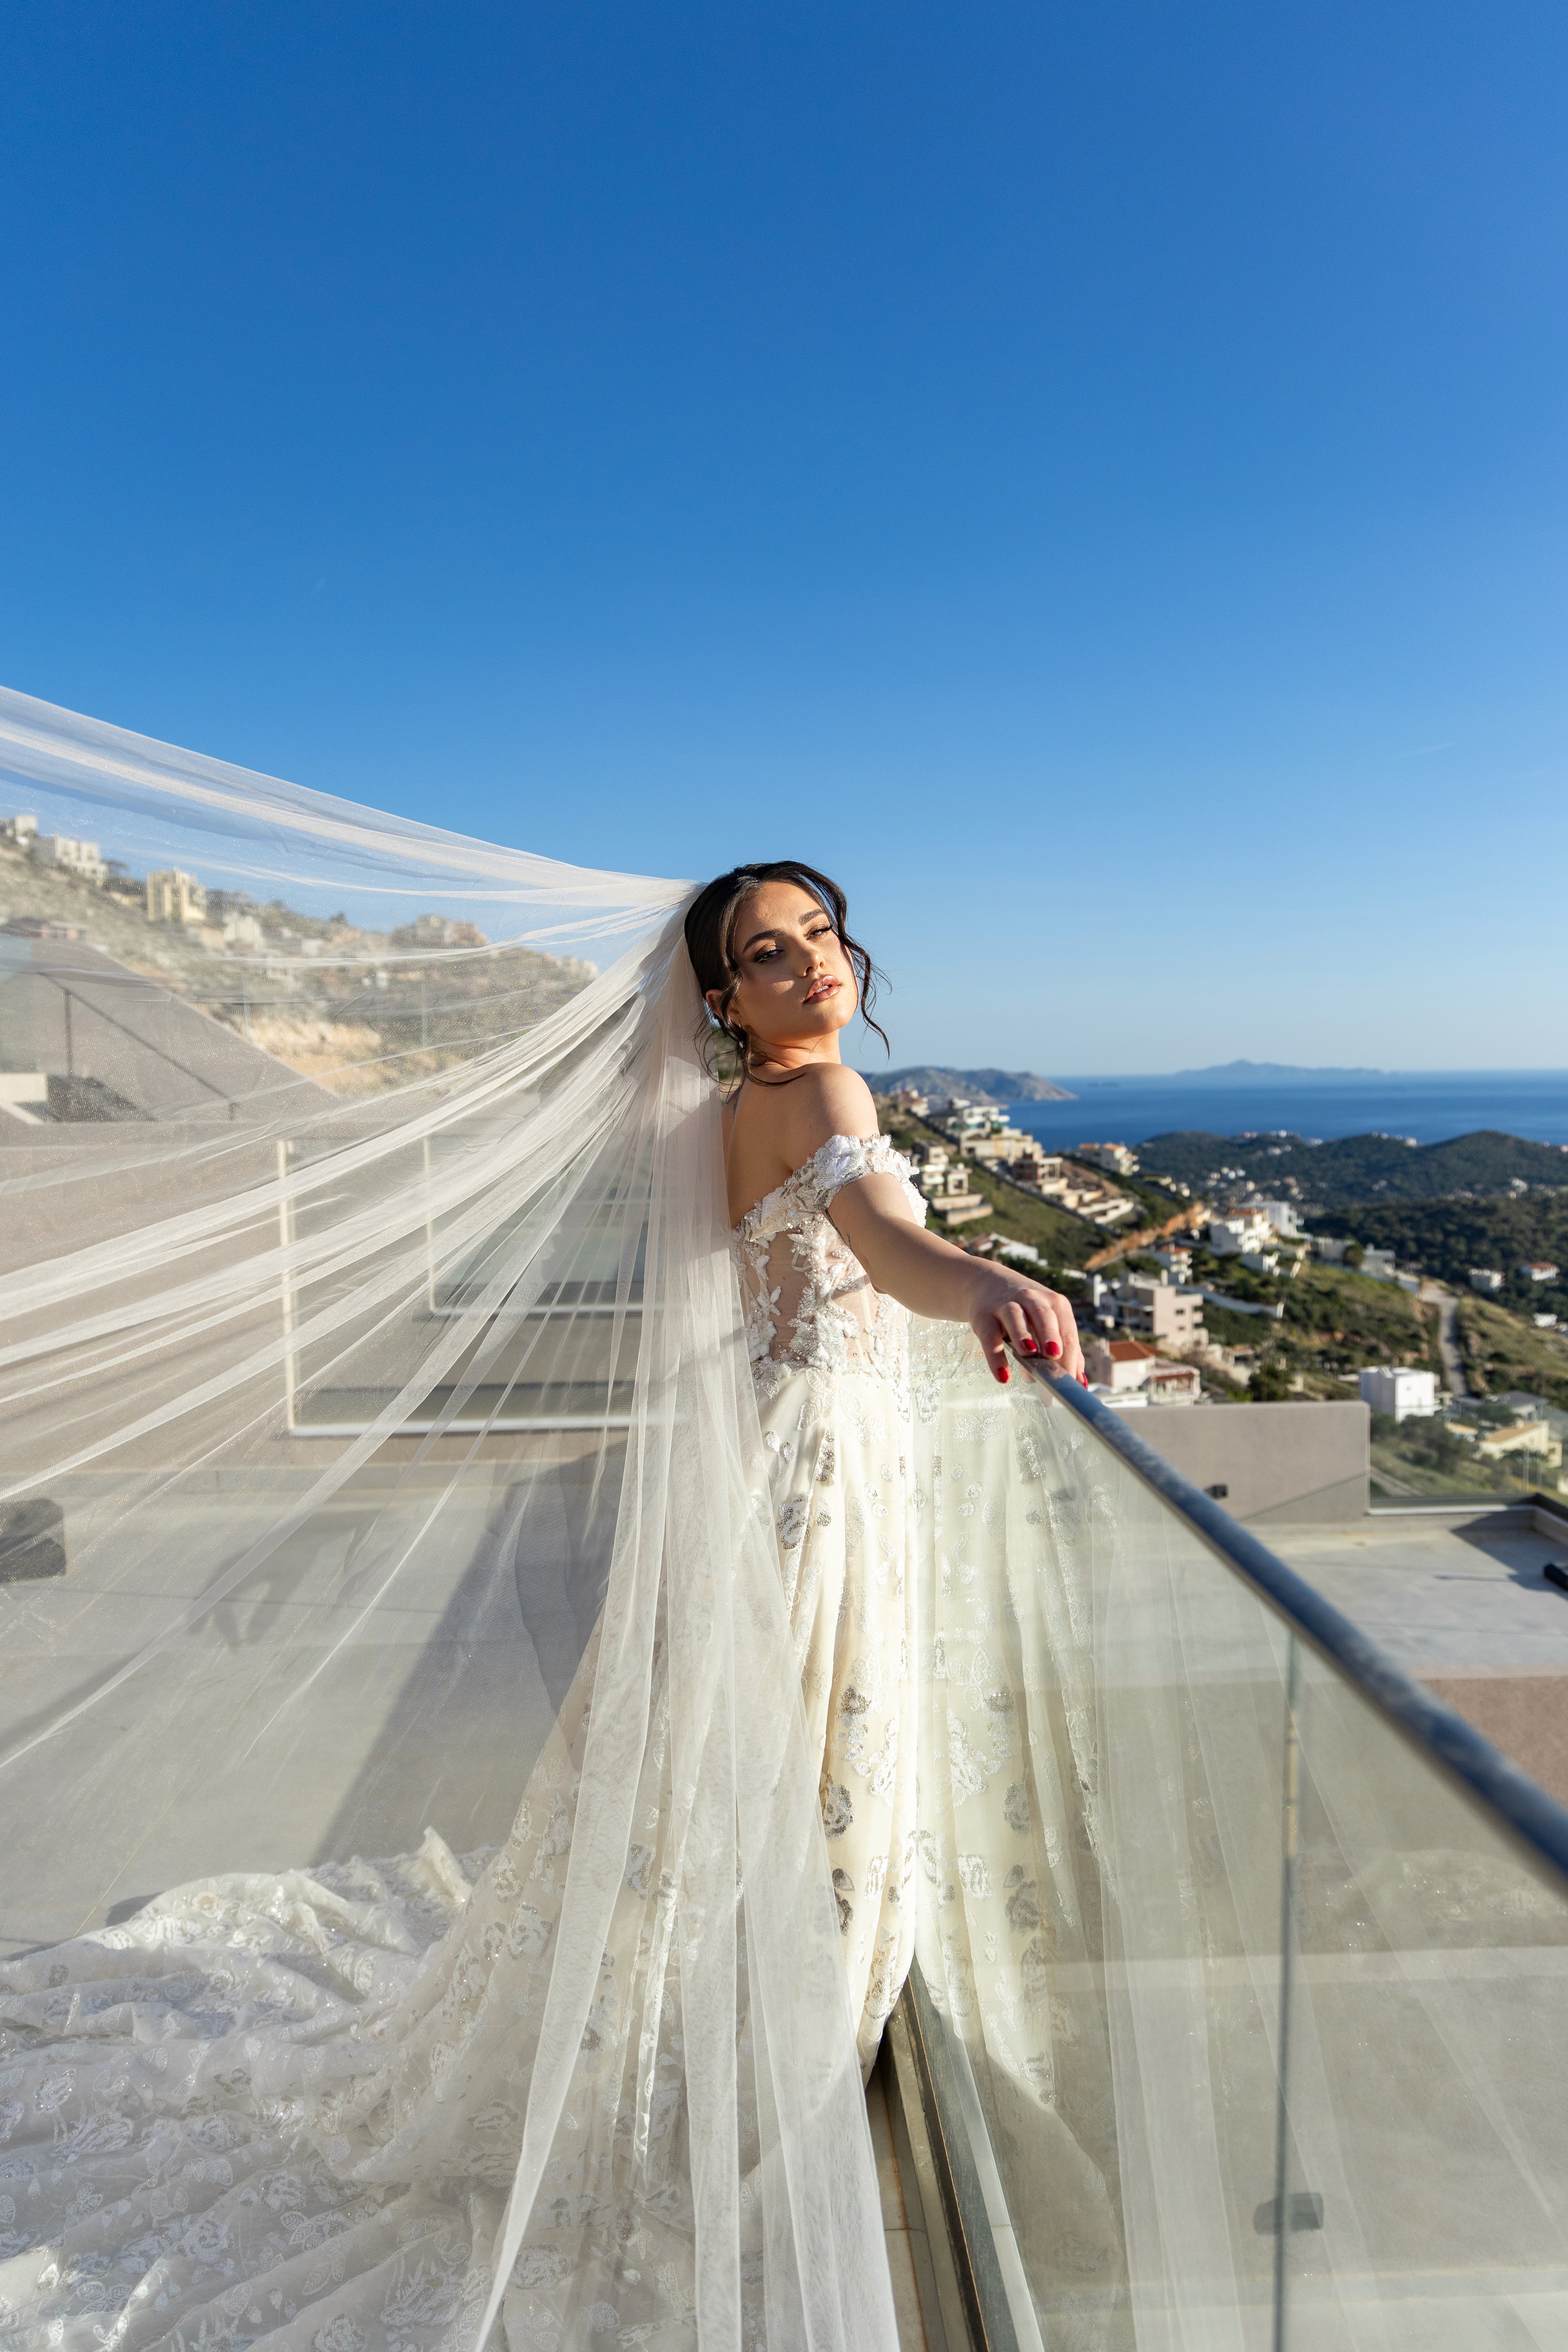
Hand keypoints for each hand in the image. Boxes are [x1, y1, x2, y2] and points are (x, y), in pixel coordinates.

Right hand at [968, 1269, 1084, 1385]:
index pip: (1067, 1331)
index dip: (1070, 1358)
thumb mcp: (1048, 1323)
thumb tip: (1080, 1382)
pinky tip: (1003, 1375)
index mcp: (1055, 1303)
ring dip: (1022, 1335)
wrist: (988, 1284)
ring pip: (1015, 1317)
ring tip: (1029, 1354)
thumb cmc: (1026, 1311)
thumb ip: (1065, 1349)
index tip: (1071, 1385)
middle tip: (1055, 1358)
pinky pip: (989, 1336)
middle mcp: (1032, 1299)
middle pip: (1044, 1316)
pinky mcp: (983, 1316)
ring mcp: (1006, 1305)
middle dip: (1050, 1336)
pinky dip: (995, 1356)